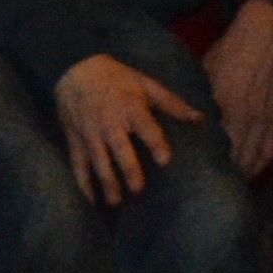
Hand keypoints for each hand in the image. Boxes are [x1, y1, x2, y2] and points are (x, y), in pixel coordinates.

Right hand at [56, 53, 204, 203]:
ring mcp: (89, 134)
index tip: (164, 160)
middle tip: (138, 190)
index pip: (146, 128)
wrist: (73, 69)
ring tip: (116, 202)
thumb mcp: (145, 84)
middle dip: (128, 170)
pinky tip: (91, 200)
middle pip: (120, 149)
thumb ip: (172, 103)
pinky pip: (78, 165)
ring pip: (99, 161)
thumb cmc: (115, 78)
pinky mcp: (75, 140)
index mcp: (130, 108)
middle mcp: (109, 123)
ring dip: (107, 182)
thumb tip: (200, 118)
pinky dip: (83, 184)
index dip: (155, 143)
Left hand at [201, 0, 272, 174]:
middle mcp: (248, 119)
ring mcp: (265, 119)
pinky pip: (270, 148)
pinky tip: (252, 171)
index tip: (191, 174)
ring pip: (254, 157)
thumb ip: (197, 99)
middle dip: (223, 174)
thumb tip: (185, 116)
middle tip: (207, 188)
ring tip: (228, 186)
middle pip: (235, 157)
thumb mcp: (204, 73)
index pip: (214, 145)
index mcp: (227, 108)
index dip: (204, 162)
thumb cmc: (229, 51)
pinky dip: (261, 163)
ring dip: (243, 173)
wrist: (266, 35)